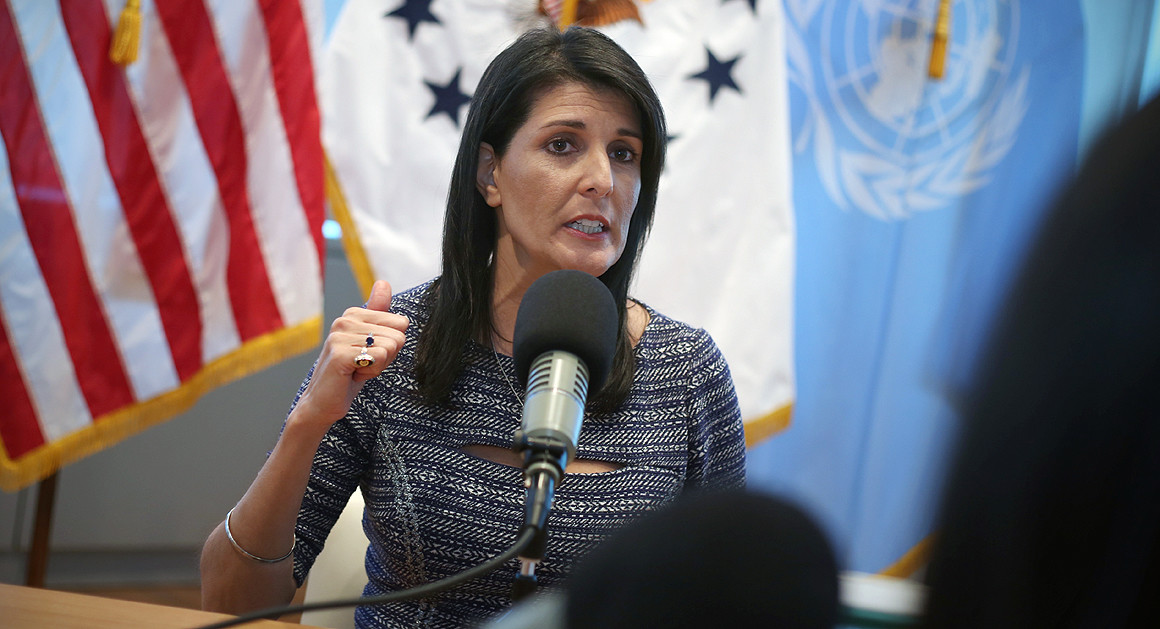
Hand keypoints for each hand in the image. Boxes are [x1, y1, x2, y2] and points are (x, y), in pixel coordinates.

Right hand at [291, 280, 408, 429]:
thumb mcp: (370, 341)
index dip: (391, 346)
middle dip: (387, 357)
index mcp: (353, 314)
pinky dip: (371, 372)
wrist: (323, 402)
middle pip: (398, 336)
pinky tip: (353, 375)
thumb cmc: (349, 372)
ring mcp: (340, 336)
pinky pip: (379, 357)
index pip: (400, 324)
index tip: (370, 355)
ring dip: (378, 366)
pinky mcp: (340, 353)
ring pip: (391, 347)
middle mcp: (345, 320)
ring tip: (356, 370)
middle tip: (363, 365)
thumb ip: (379, 313)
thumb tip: (384, 283)